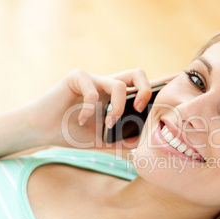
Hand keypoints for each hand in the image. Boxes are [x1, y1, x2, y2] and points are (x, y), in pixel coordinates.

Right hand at [28, 69, 177, 148]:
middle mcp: (108, 85)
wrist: (43, 129)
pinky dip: (90, 108)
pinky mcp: (77, 78)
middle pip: (138, 73)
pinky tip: (81, 120)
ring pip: (119, 83)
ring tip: (108, 123)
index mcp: (116, 97)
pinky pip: (93, 89)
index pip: (142, 85)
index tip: (177, 83)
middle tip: (142, 108)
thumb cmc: (74, 132)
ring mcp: (93, 79)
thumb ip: (122, 139)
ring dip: (118, 107)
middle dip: (147, 89)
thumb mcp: (103, 139)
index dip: (159, 83)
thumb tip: (144, 144)